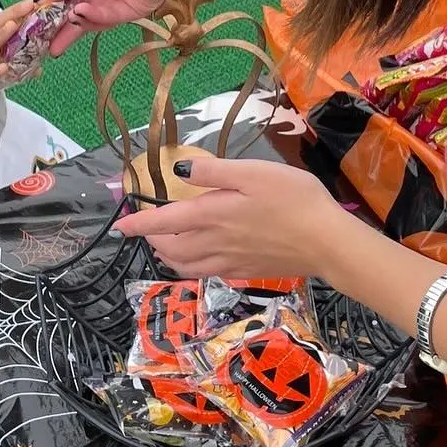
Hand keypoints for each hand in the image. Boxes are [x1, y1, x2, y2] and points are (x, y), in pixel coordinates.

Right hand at [0, 0, 36, 102]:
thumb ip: (16, 58)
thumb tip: (39, 64)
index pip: (7, 18)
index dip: (19, 9)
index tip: (34, 0)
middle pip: (0, 23)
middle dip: (15, 13)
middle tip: (30, 4)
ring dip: (2, 33)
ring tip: (13, 25)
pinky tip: (5, 67)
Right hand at [44, 0, 180, 55]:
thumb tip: (43, 1)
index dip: (58, 5)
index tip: (39, 21)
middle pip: (84, 9)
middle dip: (64, 26)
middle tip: (45, 44)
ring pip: (95, 17)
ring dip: (76, 23)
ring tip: (58, 32)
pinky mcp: (137, 9)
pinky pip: (110, 17)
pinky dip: (93, 16)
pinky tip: (80, 12)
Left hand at [112, 154, 353, 278]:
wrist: (327, 242)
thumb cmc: (293, 199)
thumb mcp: (253, 172)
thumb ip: (215, 171)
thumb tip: (181, 171)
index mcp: (212, 215)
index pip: (164, 222)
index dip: (138, 224)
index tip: (120, 226)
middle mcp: (215, 243)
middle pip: (171, 250)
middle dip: (153, 241)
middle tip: (147, 230)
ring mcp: (230, 263)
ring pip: (186, 267)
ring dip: (169, 257)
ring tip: (166, 246)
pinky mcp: (246, 273)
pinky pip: (207, 274)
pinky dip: (192, 269)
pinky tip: (201, 260)